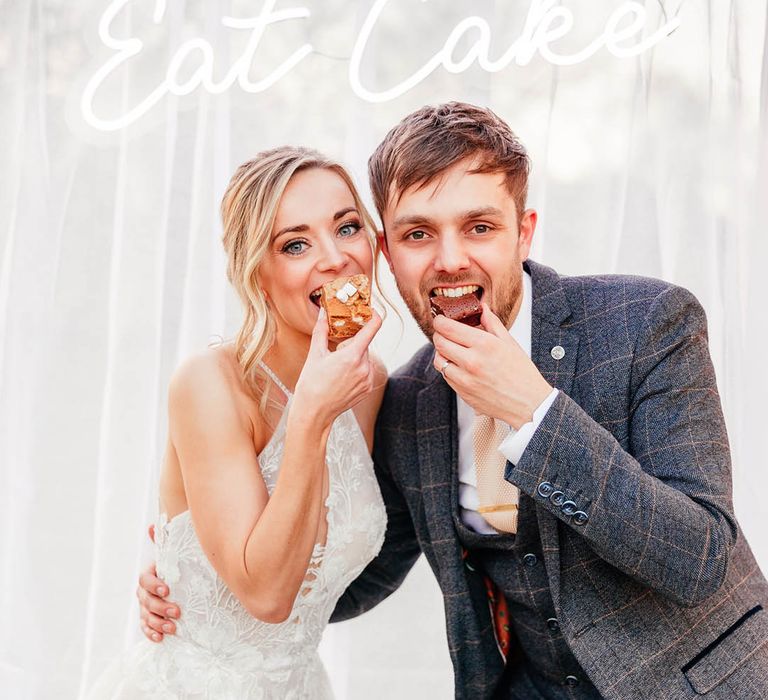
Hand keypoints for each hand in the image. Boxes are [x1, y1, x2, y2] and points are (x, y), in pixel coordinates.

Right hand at [137, 561, 180, 642]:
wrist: (180, 579)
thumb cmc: (182, 569)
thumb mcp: (181, 563)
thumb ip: (185, 562)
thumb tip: (205, 558)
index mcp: (150, 575)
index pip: (145, 579)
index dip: (153, 585)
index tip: (167, 590)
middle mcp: (144, 591)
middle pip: (147, 600)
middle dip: (161, 608)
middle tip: (177, 612)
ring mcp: (144, 606)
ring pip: (146, 616)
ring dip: (159, 623)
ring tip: (172, 628)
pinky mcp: (147, 618)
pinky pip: (145, 627)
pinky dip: (151, 633)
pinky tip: (160, 638)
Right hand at [292, 308, 382, 426]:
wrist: (314, 412)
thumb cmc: (311, 384)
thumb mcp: (315, 354)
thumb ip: (321, 330)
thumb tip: (323, 312)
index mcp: (352, 356)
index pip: (373, 327)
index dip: (373, 315)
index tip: (369, 310)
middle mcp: (364, 367)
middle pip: (364, 344)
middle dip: (352, 342)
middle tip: (336, 348)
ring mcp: (368, 379)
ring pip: (365, 358)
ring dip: (354, 357)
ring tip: (336, 368)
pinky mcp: (368, 388)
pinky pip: (366, 371)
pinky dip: (357, 369)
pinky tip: (342, 377)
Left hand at [432, 303, 552, 428]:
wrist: (528, 404)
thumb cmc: (522, 374)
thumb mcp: (509, 343)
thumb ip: (492, 323)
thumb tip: (482, 307)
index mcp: (484, 345)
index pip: (448, 328)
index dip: (440, 321)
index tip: (440, 319)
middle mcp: (472, 361)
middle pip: (439, 342)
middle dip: (439, 334)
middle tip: (444, 332)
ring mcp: (465, 379)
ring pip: (438, 360)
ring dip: (441, 352)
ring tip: (452, 349)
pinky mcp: (462, 393)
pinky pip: (446, 376)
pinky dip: (448, 368)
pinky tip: (459, 365)